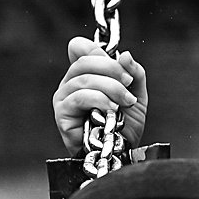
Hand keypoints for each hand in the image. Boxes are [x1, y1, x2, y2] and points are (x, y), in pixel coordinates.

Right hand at [52, 36, 147, 155]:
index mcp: (84, 73)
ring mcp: (63, 97)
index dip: (99, 51)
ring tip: (126, 101)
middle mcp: (70, 82)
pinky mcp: (62, 112)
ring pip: (84, 79)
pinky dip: (100, 100)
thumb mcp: (136, 94)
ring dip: (111, 88)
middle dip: (112, 69)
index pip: (80, 47)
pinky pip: (79, 97)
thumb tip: (124, 55)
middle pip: (84, 60)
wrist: (119, 151)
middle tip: (129, 84)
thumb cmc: (124, 124)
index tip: (123, 68)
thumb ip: (134, 72)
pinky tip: (113, 109)